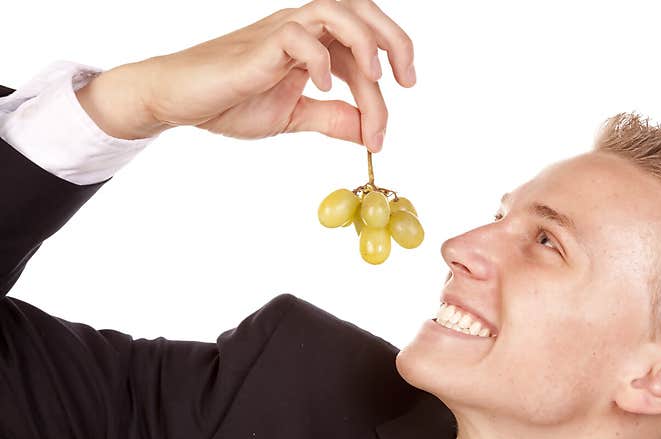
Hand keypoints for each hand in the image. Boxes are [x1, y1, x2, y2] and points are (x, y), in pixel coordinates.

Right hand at [75, 0, 414, 150]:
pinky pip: (297, 35)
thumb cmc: (230, 101)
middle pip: (360, 11)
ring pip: (335, 11)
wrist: (180, 100)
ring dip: (365, 41)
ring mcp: (282, 32)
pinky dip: (319, 59)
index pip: (364, 53)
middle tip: (408, 81)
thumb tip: (367, 132)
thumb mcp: (293, 117)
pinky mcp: (261, 44)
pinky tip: (323, 87)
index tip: (383, 134)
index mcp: (314, 46)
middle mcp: (302, 29)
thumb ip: (331, 119)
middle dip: (394, 40)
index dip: (382, 92)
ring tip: (377, 79)